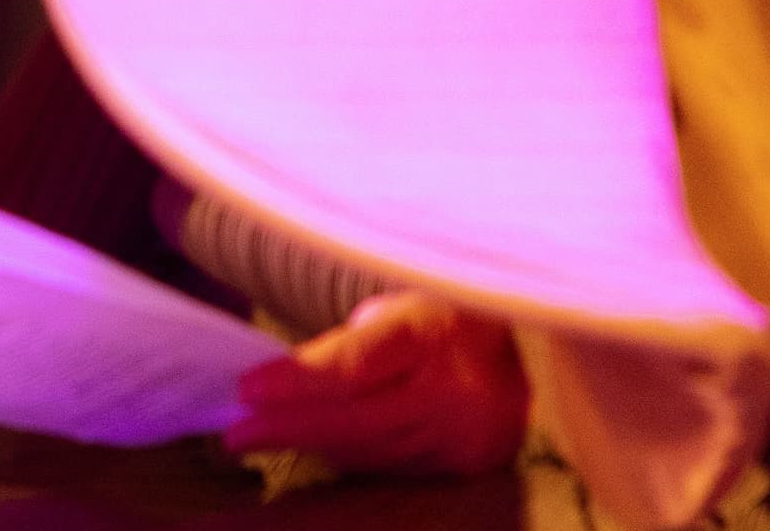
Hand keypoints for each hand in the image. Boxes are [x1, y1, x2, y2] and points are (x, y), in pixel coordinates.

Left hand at [227, 290, 527, 477]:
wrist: (533, 350)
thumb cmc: (446, 314)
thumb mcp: (401, 306)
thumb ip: (352, 343)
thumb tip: (287, 379)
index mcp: (433, 332)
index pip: (354, 366)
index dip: (297, 381)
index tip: (247, 388)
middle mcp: (454, 389)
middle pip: (356, 418)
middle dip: (288, 426)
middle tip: (236, 431)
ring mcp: (464, 433)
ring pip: (371, 449)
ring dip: (310, 444)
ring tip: (258, 436)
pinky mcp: (466, 462)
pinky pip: (393, 465)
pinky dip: (347, 455)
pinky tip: (313, 446)